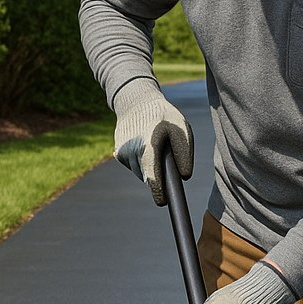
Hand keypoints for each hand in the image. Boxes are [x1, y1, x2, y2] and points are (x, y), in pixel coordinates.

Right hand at [113, 78, 193, 205]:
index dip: (158, 192)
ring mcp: (122, 153)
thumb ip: (185, 153)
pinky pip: (134, 166)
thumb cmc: (163, 114)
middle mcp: (131, 151)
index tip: (163, 203)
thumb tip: (184, 177)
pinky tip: (144, 146)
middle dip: (158, 175)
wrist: (135, 100)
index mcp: (148, 146)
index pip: (152, 176)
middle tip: (166, 159)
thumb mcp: (181, 128)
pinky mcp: (117, 154)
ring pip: (140, 173)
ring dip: (149, 167)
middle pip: (148, 177)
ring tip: (155, 147)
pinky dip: (141, 161)